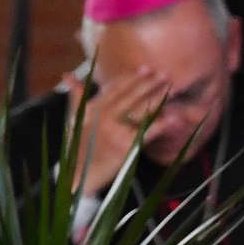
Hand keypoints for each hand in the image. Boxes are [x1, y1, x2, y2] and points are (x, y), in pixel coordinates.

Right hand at [64, 67, 170, 195]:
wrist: (79, 175)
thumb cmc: (79, 148)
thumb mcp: (75, 120)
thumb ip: (77, 97)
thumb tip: (68, 76)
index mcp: (92, 109)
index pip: (114, 89)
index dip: (131, 78)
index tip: (145, 68)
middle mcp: (102, 117)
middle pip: (129, 96)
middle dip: (147, 84)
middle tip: (163, 74)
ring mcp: (114, 131)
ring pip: (139, 110)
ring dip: (157, 98)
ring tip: (171, 89)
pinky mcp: (125, 145)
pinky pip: (147, 132)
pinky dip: (162, 124)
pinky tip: (174, 118)